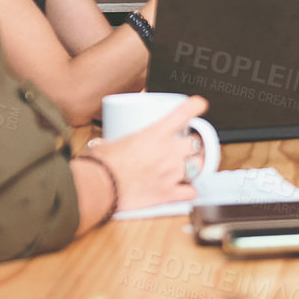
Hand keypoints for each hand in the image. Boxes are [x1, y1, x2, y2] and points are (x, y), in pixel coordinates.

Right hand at [86, 95, 207, 211]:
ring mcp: (171, 173)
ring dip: (194, 167)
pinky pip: (191, 192)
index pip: (185, 112)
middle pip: (196, 143)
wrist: (100, 187)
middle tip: (186, 146)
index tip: (199, 105)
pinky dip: (190, 191)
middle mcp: (168, 151)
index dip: (195, 106)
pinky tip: (186, 190)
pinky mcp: (168, 193)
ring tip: (187, 168)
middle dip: (194, 145)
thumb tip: (106, 144)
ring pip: (198, 167)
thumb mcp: (111, 142)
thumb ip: (117, 142)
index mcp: (156, 133)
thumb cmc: (102, 164)